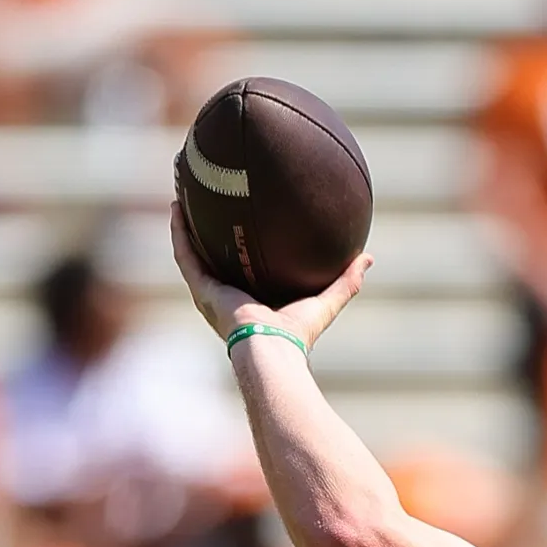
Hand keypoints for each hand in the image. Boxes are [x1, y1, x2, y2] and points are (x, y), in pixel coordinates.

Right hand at [170, 202, 372, 352]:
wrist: (272, 348)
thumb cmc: (298, 333)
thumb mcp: (326, 300)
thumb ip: (347, 281)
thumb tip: (368, 258)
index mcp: (251, 300)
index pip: (242, 270)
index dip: (240, 249)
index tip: (242, 225)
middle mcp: (226, 296)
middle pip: (211, 259)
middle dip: (206, 234)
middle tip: (205, 205)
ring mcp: (210, 293)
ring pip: (191, 253)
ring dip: (185, 227)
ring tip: (182, 198)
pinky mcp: (202, 289)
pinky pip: (185, 255)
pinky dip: (179, 232)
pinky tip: (178, 209)